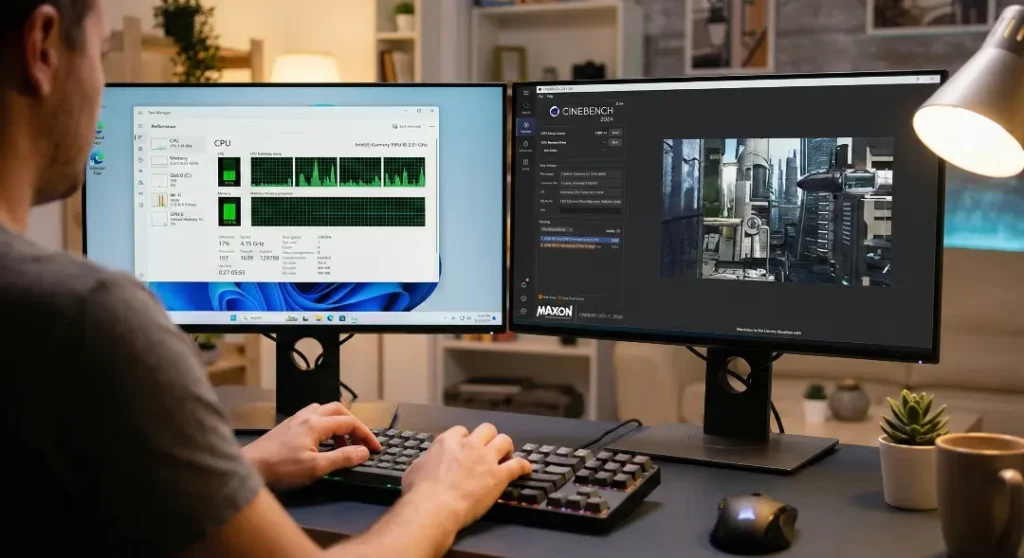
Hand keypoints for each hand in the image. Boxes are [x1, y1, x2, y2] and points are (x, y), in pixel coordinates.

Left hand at [242, 402, 382, 491]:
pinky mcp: (287, 427)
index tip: (375, 449)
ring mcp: (295, 419)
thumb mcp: (316, 468)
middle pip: (338, 409)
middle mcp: (307, 416)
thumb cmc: (281, 469)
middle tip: (361, 441)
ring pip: (325, 411)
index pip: (350, 422)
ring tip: (342, 444)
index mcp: (316, 423)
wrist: (249, 467)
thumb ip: (342, 458)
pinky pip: (313, 417)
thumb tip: (364, 451)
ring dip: (339, 423)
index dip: (366, 435)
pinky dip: (325, 426)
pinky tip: (322, 443)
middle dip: (354, 424)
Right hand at [401, 423, 531, 530]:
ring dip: (507, 447)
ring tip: (507, 455)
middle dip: (489, 438)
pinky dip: (524, 466)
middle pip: (487, 429)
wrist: (434, 507)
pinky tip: (526, 469)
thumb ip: (423, 462)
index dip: (466, 438)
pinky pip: (518, 465)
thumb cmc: (420, 493)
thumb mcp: (414, 470)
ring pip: (505, 441)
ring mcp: (486, 459)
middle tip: (489, 449)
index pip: (462, 430)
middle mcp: (469, 446)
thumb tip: (423, 464)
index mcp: (448, 442)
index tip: (466, 446)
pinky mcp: (499, 476)